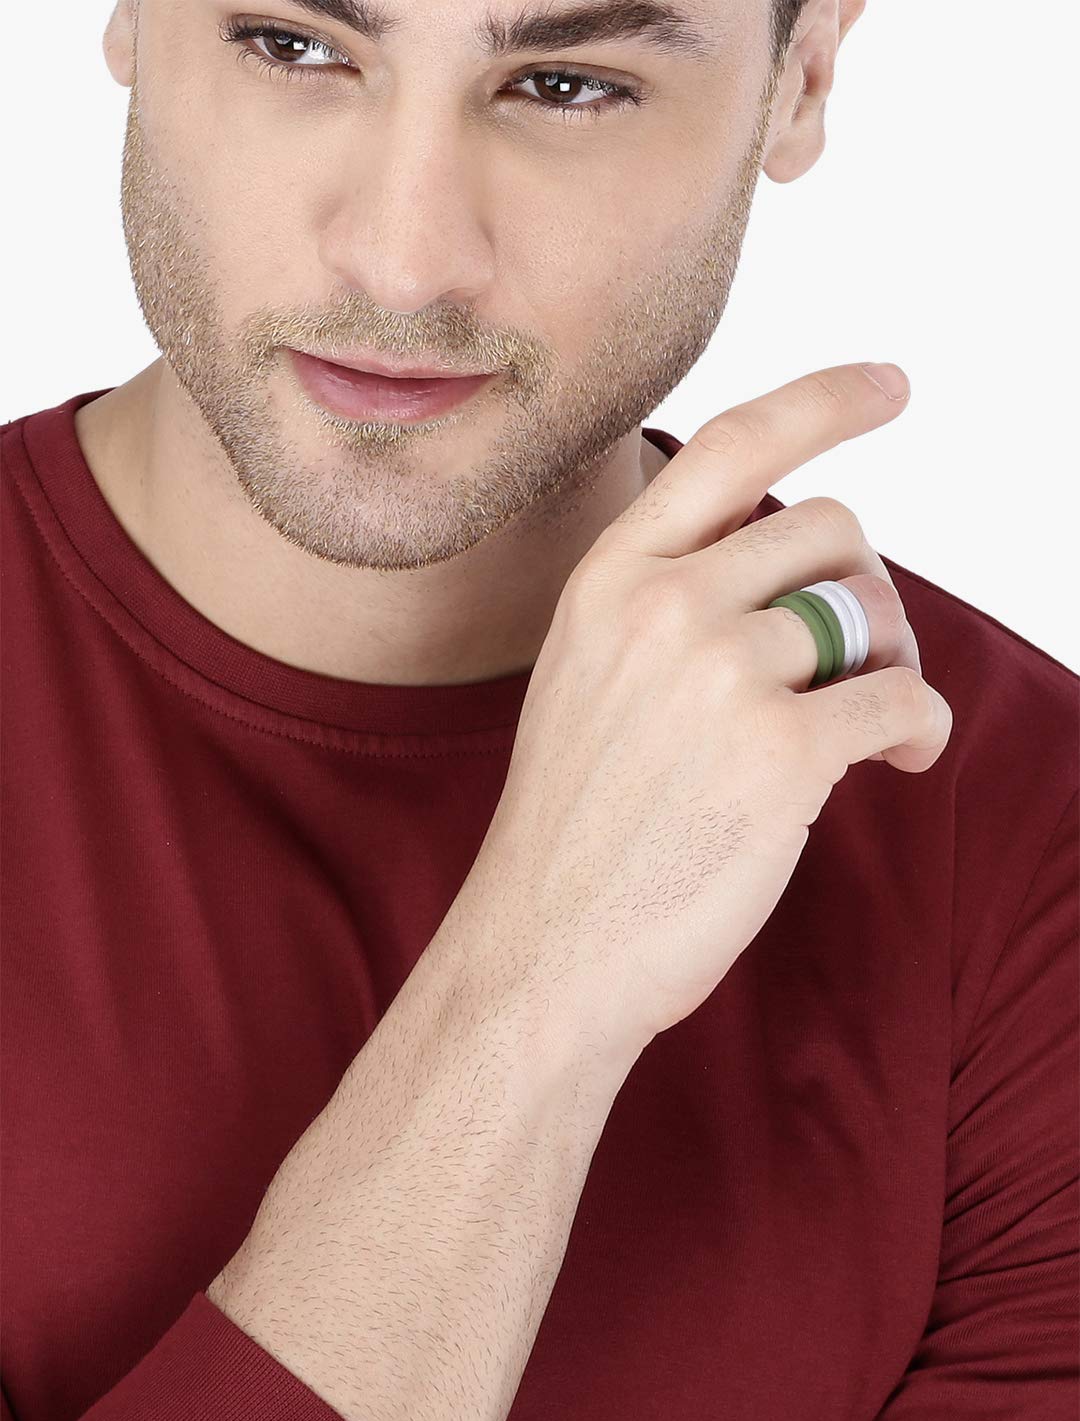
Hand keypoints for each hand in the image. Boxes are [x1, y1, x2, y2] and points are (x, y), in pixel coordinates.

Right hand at [452, 363, 952, 1058]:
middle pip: (827, 528)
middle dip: (865, 587)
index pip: (729, 447)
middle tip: (863, 659)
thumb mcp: (589, 682)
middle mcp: (660, 606)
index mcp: (607, 582)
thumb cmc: (575, 831)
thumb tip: (797, 577)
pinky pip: (904, 698)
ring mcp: (718, 673)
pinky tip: (896, 762)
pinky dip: (921, 728)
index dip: (823, 401)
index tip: (889, 385)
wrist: (544, 952)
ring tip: (874, 723)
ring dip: (896, 659)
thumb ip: (669, 609)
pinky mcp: (781, 752)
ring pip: (870, 609)